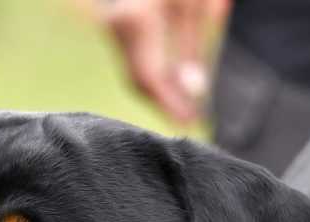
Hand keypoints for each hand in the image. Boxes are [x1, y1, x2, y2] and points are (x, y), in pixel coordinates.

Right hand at [102, 0, 225, 124]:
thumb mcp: (193, 6)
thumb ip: (192, 47)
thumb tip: (195, 90)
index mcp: (136, 23)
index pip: (151, 78)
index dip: (171, 104)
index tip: (191, 121)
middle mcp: (118, 26)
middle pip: (138, 80)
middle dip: (164, 103)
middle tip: (189, 121)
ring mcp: (114, 25)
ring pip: (134, 71)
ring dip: (159, 92)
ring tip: (184, 109)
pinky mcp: (118, 24)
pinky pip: (133, 59)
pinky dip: (153, 75)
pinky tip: (172, 85)